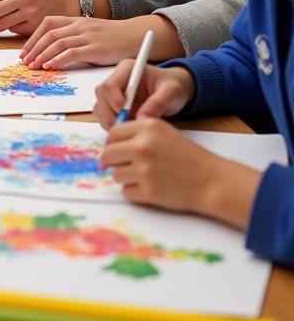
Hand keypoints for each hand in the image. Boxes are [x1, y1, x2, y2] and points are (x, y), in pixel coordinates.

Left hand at [21, 16, 148, 69]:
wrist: (136, 36)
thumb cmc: (112, 38)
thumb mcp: (88, 32)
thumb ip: (72, 38)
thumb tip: (50, 53)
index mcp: (75, 20)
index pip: (47, 24)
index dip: (33, 38)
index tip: (24, 51)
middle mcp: (79, 25)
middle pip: (49, 34)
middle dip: (34, 48)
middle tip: (25, 61)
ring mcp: (88, 36)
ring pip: (58, 42)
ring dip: (42, 55)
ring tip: (33, 66)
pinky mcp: (96, 48)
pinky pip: (72, 53)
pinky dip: (58, 59)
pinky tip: (50, 66)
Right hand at [93, 62, 194, 128]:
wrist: (175, 91)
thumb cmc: (174, 86)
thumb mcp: (172, 92)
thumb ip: (158, 103)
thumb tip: (142, 118)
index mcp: (127, 69)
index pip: (109, 85)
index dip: (113, 101)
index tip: (126, 114)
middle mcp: (116, 78)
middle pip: (101, 96)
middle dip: (109, 113)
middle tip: (124, 126)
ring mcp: (113, 91)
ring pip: (99, 106)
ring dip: (109, 120)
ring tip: (127, 128)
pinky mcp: (112, 103)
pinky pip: (103, 114)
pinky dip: (110, 123)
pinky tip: (125, 127)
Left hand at [100, 118, 256, 221]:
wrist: (212, 181)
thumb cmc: (189, 157)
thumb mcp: (164, 133)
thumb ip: (138, 133)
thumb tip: (110, 143)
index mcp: (147, 128)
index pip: (112, 134)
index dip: (112, 143)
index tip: (114, 150)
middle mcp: (142, 146)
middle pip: (108, 154)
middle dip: (111, 162)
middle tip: (119, 166)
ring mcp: (144, 170)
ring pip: (116, 175)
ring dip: (125, 178)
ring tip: (144, 177)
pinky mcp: (148, 192)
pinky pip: (126, 192)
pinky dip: (134, 192)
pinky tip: (149, 188)